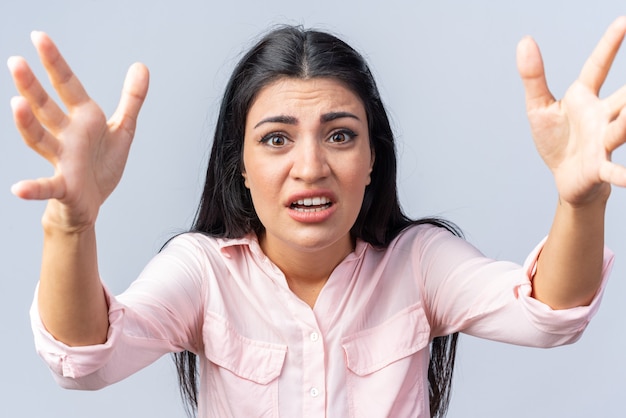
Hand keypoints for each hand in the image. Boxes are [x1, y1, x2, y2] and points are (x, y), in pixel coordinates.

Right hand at [8, 31, 148, 228]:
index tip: (39, 36)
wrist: (91, 203)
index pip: (67, 86)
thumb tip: (141, 65)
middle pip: (46, 108)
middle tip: (15, 62)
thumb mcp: (123, 129)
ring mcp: (63, 160)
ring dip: (28, 124)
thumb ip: (131, 99)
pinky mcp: (64, 186)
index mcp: (83, 119)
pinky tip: (18, 189)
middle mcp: (67, 136)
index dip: (55, 63)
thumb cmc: (101, 165)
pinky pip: (47, 187)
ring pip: (41, 139)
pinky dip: (33, 188)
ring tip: (16, 104)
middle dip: (32, 87)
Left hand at [517, 16, 625, 206]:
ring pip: (623, 128)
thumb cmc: (556, 140)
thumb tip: (524, 40)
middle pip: (625, 96)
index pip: (598, 66)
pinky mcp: (599, 167)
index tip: (624, 20)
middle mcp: (601, 116)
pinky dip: (621, 174)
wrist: (564, 177)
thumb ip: (533, 76)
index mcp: (584, 97)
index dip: (610, 44)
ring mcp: (603, 141)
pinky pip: (613, 170)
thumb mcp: (539, 107)